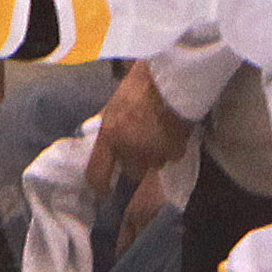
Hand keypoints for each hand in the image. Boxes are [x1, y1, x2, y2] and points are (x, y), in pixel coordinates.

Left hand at [86, 60, 192, 198]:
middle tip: (140, 146)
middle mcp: (129, 150)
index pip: (97, 174)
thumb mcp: (113, 107)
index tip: (104, 191)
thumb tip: (105, 149)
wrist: (171, 80)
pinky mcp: (174, 153)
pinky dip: (170, 150)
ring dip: (153, 157)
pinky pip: (170, 158)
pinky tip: (171, 133)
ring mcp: (153, 154)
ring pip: (151, 167)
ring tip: (157, 135)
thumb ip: (109, 131)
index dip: (99, 187)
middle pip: (131, 173)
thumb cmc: (140, 86)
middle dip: (134, 165)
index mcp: (109, 136)